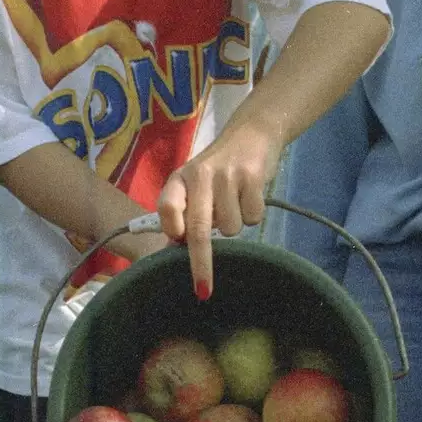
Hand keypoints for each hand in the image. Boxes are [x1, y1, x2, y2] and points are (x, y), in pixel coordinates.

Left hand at [156, 118, 280, 298]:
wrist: (253, 132)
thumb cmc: (218, 167)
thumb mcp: (194, 182)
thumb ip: (184, 210)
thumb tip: (174, 245)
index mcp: (180, 178)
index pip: (167, 206)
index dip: (171, 228)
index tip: (176, 244)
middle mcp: (200, 175)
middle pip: (198, 228)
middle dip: (201, 263)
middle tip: (203, 290)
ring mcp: (227, 176)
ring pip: (230, 228)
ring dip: (235, 224)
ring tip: (236, 202)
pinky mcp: (252, 177)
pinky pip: (252, 217)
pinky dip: (253, 215)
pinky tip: (251, 196)